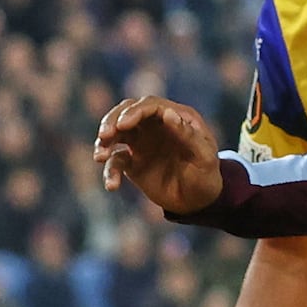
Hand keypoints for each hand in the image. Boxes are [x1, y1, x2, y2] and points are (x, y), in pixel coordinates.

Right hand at [94, 96, 221, 214]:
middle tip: (105, 135)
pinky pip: (115, 161)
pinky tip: (112, 185)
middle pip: (126, 112)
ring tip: (100, 156)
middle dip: (112, 120)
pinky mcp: (132, 162)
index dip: (134, 111)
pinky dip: (109, 170)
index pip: (150, 105)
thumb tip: (167, 114)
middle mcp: (155, 125)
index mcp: (175, 117)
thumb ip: (187, 135)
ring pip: (116, 132)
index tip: (122, 125)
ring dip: (104, 141)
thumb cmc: (206, 175)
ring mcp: (141, 142)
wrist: (198, 201)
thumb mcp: (204, 156)